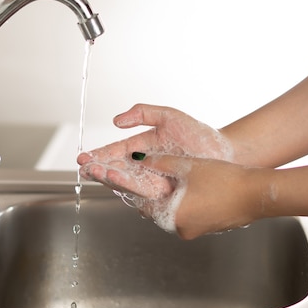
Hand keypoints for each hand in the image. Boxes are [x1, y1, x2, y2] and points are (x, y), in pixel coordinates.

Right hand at [77, 104, 232, 197]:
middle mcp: (143, 168)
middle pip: (116, 170)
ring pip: (127, 182)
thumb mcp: (168, 116)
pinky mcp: (164, 194)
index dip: (98, 156)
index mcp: (140, 149)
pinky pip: (144, 193)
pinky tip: (120, 183)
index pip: (114, 154)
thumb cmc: (199, 135)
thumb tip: (116, 121)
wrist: (224, 153)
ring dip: (112, 178)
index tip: (83, 157)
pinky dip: (131, 188)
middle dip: (99, 169)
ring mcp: (153, 181)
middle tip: (86, 168)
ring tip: (101, 173)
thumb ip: (143, 113)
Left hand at [132, 154, 270, 238]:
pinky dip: (190, 202)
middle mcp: (182, 230)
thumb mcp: (187, 166)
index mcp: (171, 218)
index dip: (142, 188)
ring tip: (183, 178)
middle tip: (162, 175)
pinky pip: (192, 214)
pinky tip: (199, 186)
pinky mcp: (209, 228)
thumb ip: (160, 162)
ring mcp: (196, 231)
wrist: (256, 193)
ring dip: (176, 197)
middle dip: (159, 192)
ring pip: (176, 211)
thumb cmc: (224, 181)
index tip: (143, 176)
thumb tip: (140, 159)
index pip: (144, 205)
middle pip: (160, 209)